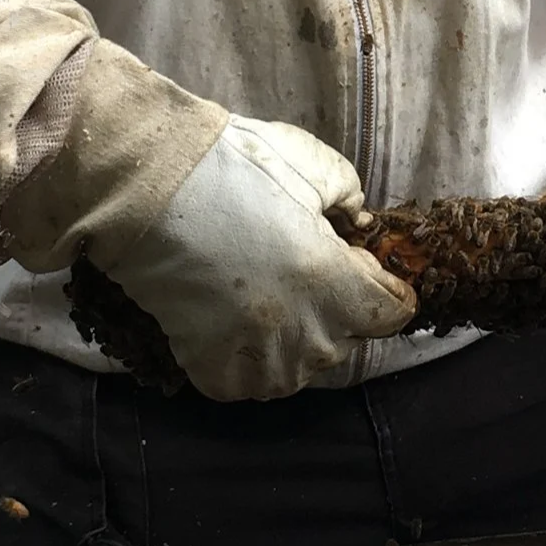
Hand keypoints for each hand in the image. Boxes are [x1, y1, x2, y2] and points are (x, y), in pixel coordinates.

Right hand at [104, 117, 417, 399]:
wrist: (150, 192)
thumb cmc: (232, 170)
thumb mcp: (312, 164)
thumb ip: (351, 198)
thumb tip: (356, 223)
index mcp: (333, 283)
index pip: (394, 312)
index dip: (382, 284)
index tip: (358, 263)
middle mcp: (303, 333)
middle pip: (348, 339)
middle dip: (338, 306)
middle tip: (299, 266)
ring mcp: (259, 360)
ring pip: (302, 367)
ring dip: (297, 338)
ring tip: (266, 295)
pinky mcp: (216, 373)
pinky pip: (252, 381)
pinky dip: (251, 359)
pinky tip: (235, 320)